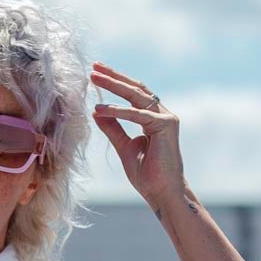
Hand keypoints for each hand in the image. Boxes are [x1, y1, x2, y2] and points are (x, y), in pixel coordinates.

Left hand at [90, 61, 186, 207]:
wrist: (161, 192)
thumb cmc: (147, 175)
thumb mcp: (124, 147)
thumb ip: (113, 128)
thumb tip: (96, 112)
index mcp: (153, 118)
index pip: (133, 94)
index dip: (116, 83)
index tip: (97, 74)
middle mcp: (162, 114)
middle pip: (135, 89)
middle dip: (113, 77)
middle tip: (94, 68)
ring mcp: (166, 118)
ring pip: (136, 96)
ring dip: (114, 86)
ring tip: (95, 79)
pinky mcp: (165, 126)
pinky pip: (137, 115)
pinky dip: (118, 111)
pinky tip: (101, 109)